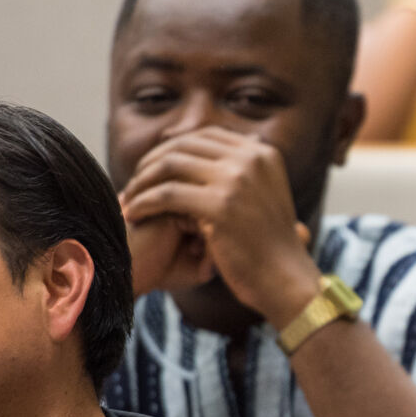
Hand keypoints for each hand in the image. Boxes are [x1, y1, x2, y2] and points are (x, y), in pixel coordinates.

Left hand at [117, 127, 320, 326]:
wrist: (285, 280)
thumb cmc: (268, 247)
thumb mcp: (261, 196)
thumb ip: (239, 173)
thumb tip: (203, 156)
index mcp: (261, 153)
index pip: (204, 136)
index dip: (172, 149)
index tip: (153, 170)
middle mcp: (251, 158)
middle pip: (184, 145)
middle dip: (152, 163)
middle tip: (134, 185)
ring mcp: (237, 179)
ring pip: (170, 165)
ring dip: (143, 182)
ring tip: (129, 200)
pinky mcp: (221, 205)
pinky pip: (166, 194)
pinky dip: (144, 203)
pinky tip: (134, 215)